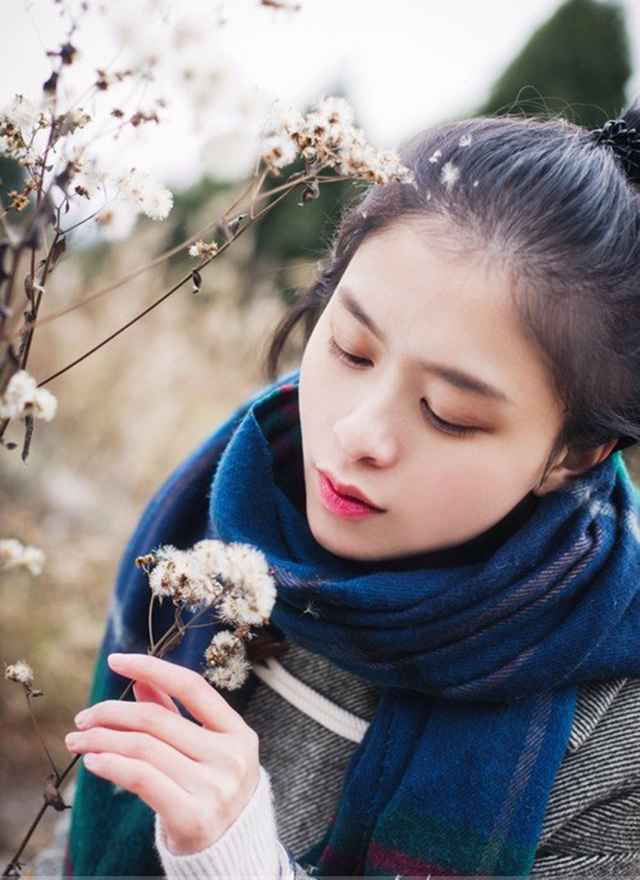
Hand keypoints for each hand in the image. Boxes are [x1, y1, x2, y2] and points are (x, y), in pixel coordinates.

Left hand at [64, 651, 260, 854]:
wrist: (233, 853)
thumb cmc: (213, 792)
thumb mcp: (206, 750)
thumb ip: (175, 715)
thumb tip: (140, 682)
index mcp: (238, 732)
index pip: (192, 687)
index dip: (152, 668)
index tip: (116, 660)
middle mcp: (230, 757)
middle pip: (157, 719)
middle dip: (112, 713)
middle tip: (84, 717)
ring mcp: (214, 787)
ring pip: (143, 748)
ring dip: (102, 740)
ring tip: (79, 740)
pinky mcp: (192, 817)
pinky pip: (141, 779)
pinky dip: (111, 764)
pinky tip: (93, 761)